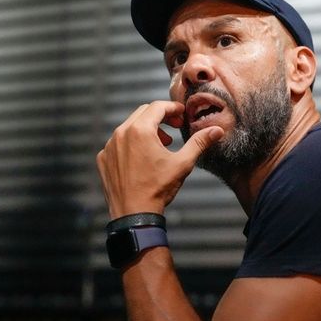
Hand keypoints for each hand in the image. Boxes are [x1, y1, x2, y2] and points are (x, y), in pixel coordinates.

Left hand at [96, 101, 223, 218]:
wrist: (134, 214)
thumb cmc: (157, 189)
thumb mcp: (182, 164)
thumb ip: (199, 143)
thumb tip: (216, 131)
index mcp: (140, 130)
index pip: (158, 107)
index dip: (173, 108)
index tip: (181, 114)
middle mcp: (121, 134)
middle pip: (142, 113)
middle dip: (160, 117)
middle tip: (173, 128)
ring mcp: (109, 146)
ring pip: (129, 127)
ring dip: (146, 130)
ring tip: (159, 145)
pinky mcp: (103, 158)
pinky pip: (117, 143)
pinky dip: (130, 144)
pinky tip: (141, 158)